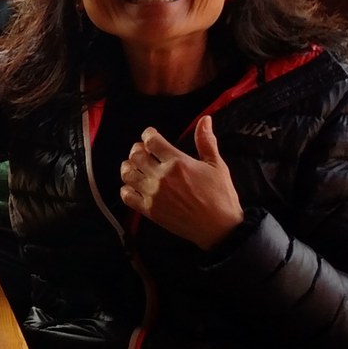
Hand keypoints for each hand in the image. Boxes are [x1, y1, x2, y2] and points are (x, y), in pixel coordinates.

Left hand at [119, 117, 244, 248]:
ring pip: (127, 173)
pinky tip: (135, 186)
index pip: (151, 140)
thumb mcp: (217, 165)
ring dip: (129, 166)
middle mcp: (161, 176)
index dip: (148, 134)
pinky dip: (126, 188)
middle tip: (144, 151)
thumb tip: (205, 119)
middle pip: (135, 155)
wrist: (220, 228)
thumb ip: (206, 141)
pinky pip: (126, 195)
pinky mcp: (149, 210)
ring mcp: (153, 194)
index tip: (151, 135)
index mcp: (177, 162)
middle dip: (137, 148)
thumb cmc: (221, 196)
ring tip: (137, 166)